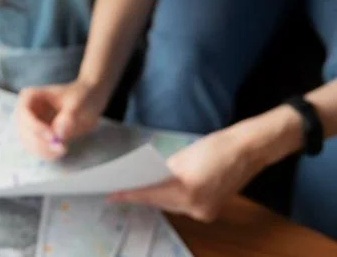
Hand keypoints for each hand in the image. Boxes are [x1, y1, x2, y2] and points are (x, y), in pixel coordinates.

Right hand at [16, 80, 106, 159]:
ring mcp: (30, 126)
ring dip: (44, 150)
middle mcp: (26, 112)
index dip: (35, 127)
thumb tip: (58, 132)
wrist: (88, 101)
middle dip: (40, 142)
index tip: (53, 137)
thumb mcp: (77, 102)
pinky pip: (37, 149)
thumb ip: (68, 116)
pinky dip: (47, 153)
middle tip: (61, 148)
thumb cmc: (80, 96)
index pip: (24, 113)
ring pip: (29, 143)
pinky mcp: (38, 137)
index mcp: (30, 96)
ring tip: (63, 149)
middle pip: (24, 130)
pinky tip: (60, 151)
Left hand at [107, 128, 262, 221]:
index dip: (130, 193)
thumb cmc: (216, 146)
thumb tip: (147, 180)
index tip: (111, 193)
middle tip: (118, 190)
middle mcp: (196, 207)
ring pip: (171, 206)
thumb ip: (163, 172)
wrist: (247, 150)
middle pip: (160, 202)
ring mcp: (205, 212)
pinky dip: (171, 198)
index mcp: (187, 190)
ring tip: (134, 190)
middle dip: (141, 195)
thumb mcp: (182, 157)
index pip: (151, 193)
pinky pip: (183, 206)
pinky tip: (159, 191)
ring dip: (155, 197)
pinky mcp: (210, 211)